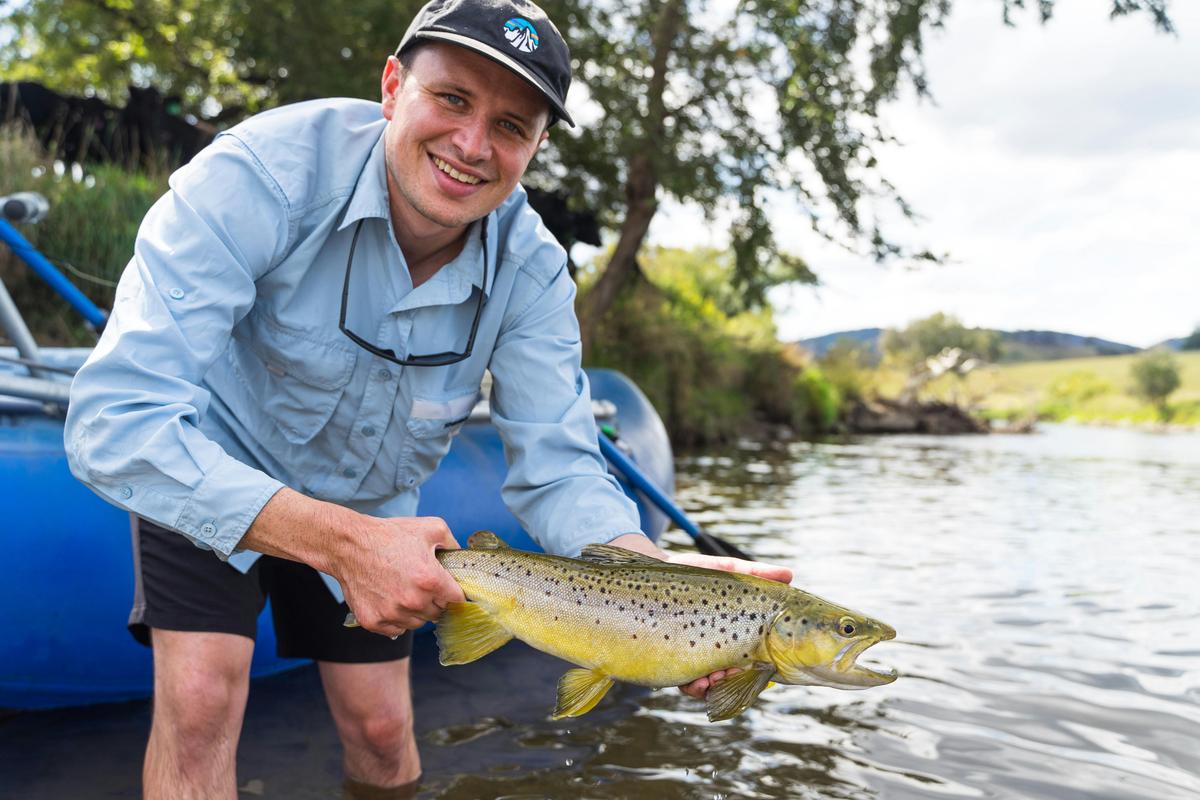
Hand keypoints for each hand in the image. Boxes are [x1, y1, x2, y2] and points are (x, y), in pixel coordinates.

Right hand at [332, 515, 465, 637]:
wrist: (349, 545)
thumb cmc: (390, 535)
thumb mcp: (431, 528)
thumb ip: (453, 544)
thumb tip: (463, 558)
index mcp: (431, 580)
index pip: (457, 599)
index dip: (454, 591)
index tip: (447, 586)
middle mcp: (413, 601)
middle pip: (438, 613)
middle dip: (434, 600)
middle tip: (422, 584)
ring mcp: (392, 614)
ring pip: (418, 623)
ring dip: (416, 610)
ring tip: (404, 589)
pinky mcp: (374, 622)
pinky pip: (397, 629)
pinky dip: (397, 619)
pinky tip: (391, 599)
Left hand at [605, 534, 792, 698]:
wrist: (639, 569)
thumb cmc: (684, 571)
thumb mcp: (720, 571)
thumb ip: (753, 574)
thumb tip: (789, 575)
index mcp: (727, 633)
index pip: (749, 658)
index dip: (758, 667)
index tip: (761, 667)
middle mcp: (708, 649)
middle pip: (730, 674)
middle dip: (734, 679)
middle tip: (731, 674)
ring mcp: (686, 656)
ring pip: (707, 684)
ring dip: (713, 688)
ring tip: (712, 679)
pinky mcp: (664, 660)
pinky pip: (681, 682)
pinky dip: (692, 687)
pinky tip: (695, 681)